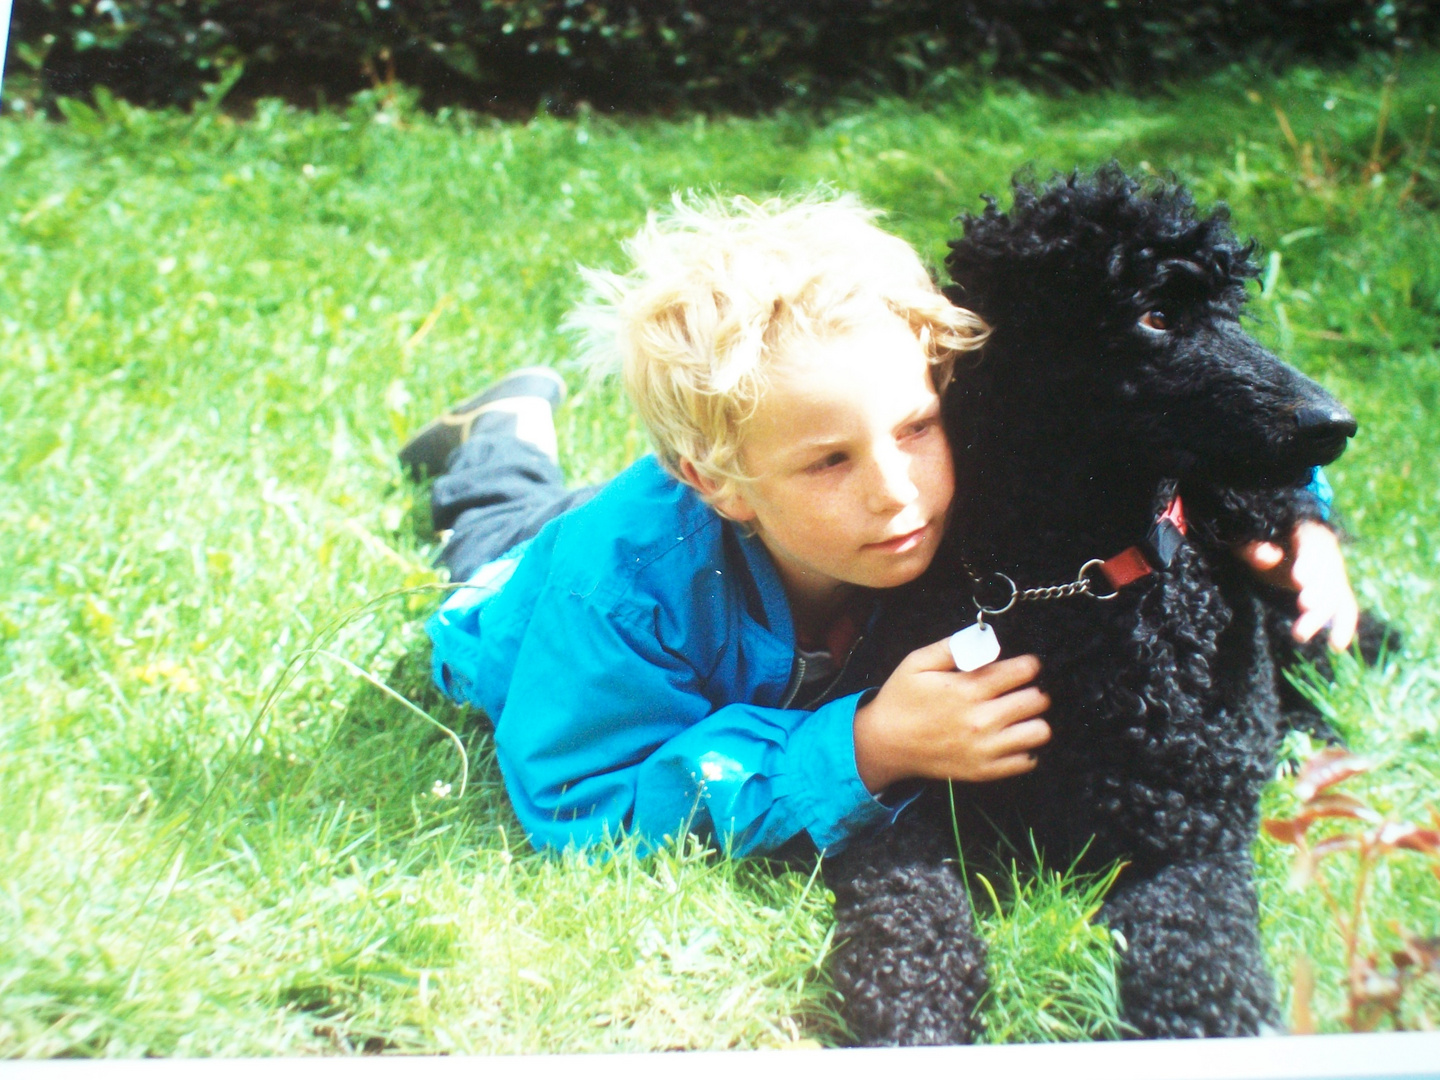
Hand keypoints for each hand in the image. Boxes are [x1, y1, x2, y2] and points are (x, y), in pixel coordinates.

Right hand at [853, 643, 1050, 792]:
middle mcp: (981, 719)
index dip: (1029, 664)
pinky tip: (1011, 738)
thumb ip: (952, 646)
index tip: (1024, 665)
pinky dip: (1025, 748)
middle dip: (1034, 689)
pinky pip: (1027, 761)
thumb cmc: (901, 699)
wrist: (884, 744)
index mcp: (967, 689)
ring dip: (1034, 720)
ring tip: (1020, 715)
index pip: (1022, 671)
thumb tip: (985, 637)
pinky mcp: (985, 771)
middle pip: (1037, 700)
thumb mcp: (917, 662)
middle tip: (1022, 690)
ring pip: (1039, 732)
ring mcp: (985, 749)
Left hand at [1235, 520, 1357, 649]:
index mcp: (1307, 531)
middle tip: (1304, 605)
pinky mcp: (1336, 590)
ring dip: (1319, 615)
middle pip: (1328, 572)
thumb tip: (1267, 557)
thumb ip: (1254, 547)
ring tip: (1298, 635)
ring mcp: (1334, 571)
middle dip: (1317, 590)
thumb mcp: (1251, 539)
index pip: (1312, 544)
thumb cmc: (1261, 539)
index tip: (1298, 579)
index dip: (1308, 561)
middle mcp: (1327, 550)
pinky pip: (1345, 607)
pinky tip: (1336, 646)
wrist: (1279, 542)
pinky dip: (1344, 626)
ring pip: (1334, 594)